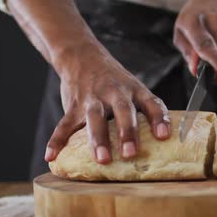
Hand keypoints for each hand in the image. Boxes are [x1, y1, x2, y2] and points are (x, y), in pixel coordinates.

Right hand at [44, 44, 170, 163]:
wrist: (82, 56)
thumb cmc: (115, 83)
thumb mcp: (133, 89)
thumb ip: (143, 112)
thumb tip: (160, 146)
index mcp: (135, 90)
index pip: (152, 102)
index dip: (159, 119)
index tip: (164, 136)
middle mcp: (115, 93)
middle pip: (123, 111)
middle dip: (127, 132)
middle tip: (130, 154)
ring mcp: (93, 98)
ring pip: (95, 118)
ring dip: (98, 139)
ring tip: (102, 160)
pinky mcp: (73, 104)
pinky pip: (64, 124)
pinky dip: (57, 141)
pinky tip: (52, 157)